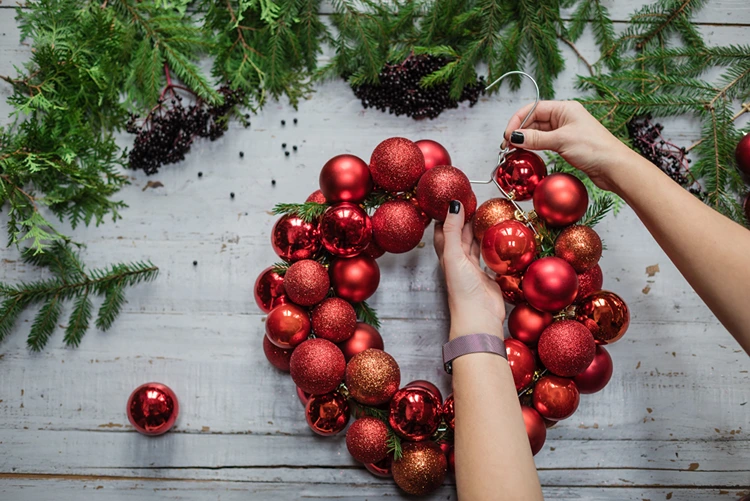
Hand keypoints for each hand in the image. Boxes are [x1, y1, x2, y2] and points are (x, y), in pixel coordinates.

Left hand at [434, 201, 505, 339]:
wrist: (479, 318)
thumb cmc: (462, 289)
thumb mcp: (454, 255)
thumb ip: (452, 231)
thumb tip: (453, 204)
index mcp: (446, 255)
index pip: (443, 229)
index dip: (447, 214)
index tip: (456, 197)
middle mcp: (457, 260)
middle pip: (459, 235)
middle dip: (465, 219)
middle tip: (475, 202)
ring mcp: (472, 268)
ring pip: (473, 244)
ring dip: (478, 231)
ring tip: (487, 215)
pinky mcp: (487, 276)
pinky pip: (488, 256)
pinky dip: (491, 246)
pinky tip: (498, 238)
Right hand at [503, 100, 635, 191]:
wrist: (614, 166)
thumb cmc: (594, 148)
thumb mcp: (561, 141)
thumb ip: (535, 138)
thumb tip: (513, 136)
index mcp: (564, 108)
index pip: (533, 108)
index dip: (517, 121)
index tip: (507, 135)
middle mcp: (564, 117)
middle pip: (534, 120)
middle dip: (519, 131)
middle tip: (506, 146)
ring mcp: (565, 131)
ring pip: (538, 132)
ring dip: (525, 140)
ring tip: (513, 151)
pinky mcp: (566, 144)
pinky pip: (544, 142)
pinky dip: (534, 146)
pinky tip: (527, 153)